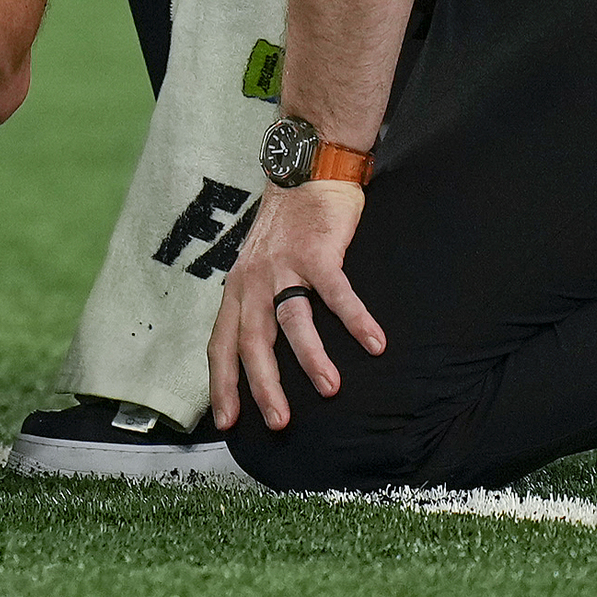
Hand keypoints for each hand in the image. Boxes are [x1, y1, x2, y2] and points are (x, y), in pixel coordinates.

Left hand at [208, 183, 386, 432]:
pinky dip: (356, 320)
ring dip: (311, 358)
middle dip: (263, 386)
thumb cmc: (284, 230)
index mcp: (236, 291)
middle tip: (279, 422)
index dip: (223, 385)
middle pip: (252, 342)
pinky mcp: (318, 253)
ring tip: (330, 390)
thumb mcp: (255, 269)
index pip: (220, 346)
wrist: (304, 173)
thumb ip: (255, 306)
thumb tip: (258, 354)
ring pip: (293, 321)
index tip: (227, 422)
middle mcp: (252, 281)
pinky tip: (375, 344)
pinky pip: (337, 293)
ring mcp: (284, 267)